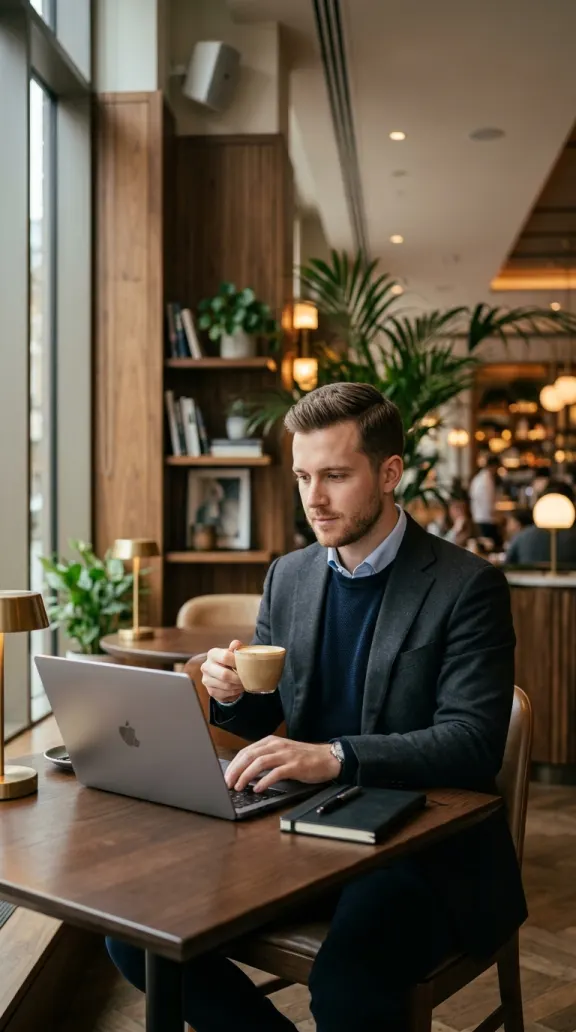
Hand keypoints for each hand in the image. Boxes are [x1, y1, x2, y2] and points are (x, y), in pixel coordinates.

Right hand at [196, 639, 244, 703]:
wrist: (223, 676)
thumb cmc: (230, 662)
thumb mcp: (233, 653)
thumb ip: (235, 648)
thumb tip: (236, 644)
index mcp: (212, 654)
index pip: (225, 657)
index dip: (237, 662)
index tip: (246, 665)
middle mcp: (206, 666)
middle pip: (224, 674)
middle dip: (238, 678)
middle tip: (246, 678)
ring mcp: (206, 680)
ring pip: (226, 685)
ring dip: (237, 686)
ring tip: (244, 683)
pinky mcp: (210, 691)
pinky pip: (225, 693)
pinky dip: (234, 692)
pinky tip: (238, 688)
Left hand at [224, 735, 341, 792]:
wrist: (327, 758)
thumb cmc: (304, 758)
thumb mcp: (282, 753)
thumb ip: (266, 758)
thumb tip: (246, 772)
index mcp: (271, 741)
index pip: (246, 751)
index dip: (234, 764)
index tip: (226, 776)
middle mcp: (277, 745)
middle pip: (249, 755)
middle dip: (235, 770)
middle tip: (227, 783)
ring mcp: (286, 755)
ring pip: (259, 762)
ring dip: (246, 776)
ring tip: (239, 787)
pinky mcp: (295, 765)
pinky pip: (276, 773)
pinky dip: (264, 781)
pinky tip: (258, 789)